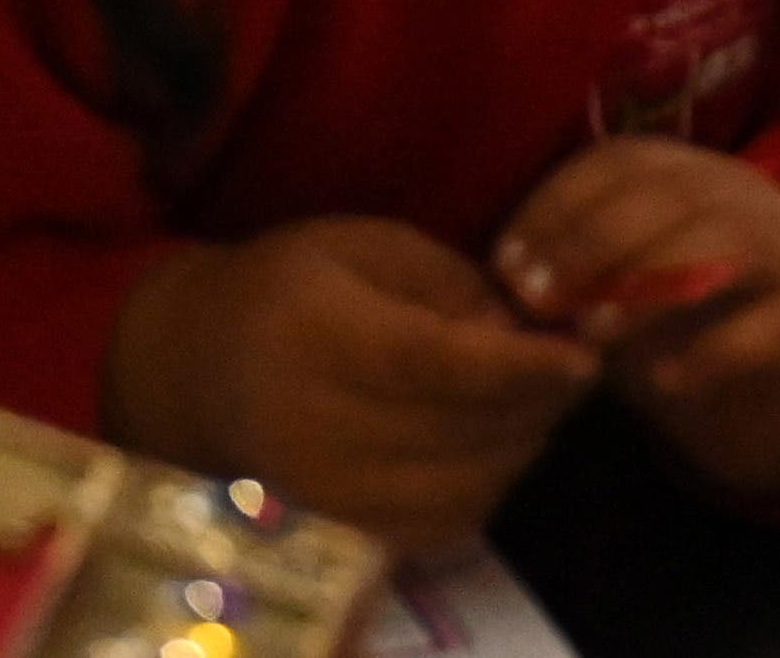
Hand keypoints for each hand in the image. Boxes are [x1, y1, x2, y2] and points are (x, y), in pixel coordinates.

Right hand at [101, 215, 598, 554]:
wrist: (194, 368)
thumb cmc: (293, 287)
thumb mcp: (371, 248)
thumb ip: (454, 286)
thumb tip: (529, 333)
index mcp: (320, 338)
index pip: (438, 368)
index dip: (522, 368)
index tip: (584, 357)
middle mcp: (314, 428)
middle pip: (458, 435)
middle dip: (536, 407)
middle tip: (571, 371)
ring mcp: (321, 494)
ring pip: (459, 492)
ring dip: (518, 450)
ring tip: (536, 403)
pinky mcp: (333, 531)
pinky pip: (436, 529)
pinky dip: (484, 492)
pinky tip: (494, 447)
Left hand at [491, 137, 779, 508]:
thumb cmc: (680, 331)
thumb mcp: (619, 294)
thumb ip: (573, 280)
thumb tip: (498, 290)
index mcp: (692, 177)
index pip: (623, 161)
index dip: (559, 204)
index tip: (506, 264)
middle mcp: (747, 197)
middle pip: (675, 191)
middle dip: (595, 241)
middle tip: (538, 300)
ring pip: (730, 240)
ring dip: (651, 284)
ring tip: (593, 335)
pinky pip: (773, 324)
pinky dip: (715, 350)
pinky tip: (665, 381)